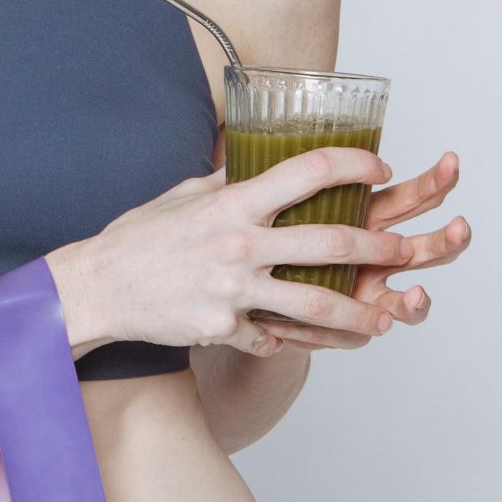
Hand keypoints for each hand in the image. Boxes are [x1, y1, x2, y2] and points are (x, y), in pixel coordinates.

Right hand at [50, 147, 415, 359]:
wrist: (96, 287)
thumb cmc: (138, 237)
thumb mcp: (183, 195)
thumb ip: (227, 181)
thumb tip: (258, 160)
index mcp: (232, 202)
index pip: (307, 171)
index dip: (353, 166)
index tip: (379, 170)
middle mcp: (238, 243)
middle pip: (329, 240)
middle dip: (378, 246)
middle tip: (405, 250)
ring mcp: (232, 289)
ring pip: (316, 302)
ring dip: (359, 311)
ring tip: (384, 317)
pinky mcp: (222, 327)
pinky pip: (269, 338)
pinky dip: (285, 340)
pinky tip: (294, 341)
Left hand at [259, 151, 471, 352]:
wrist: (256, 296)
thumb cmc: (273, 241)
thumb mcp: (276, 204)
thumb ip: (279, 178)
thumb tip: (261, 131)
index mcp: (366, 219)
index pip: (408, 198)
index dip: (433, 182)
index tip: (452, 161)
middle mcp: (378, 256)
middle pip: (423, 246)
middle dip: (447, 238)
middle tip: (462, 227)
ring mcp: (370, 290)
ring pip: (409, 293)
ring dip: (420, 296)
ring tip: (421, 294)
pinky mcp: (353, 321)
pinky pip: (372, 325)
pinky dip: (385, 318)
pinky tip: (395, 313)